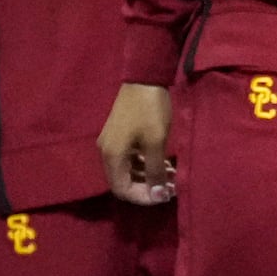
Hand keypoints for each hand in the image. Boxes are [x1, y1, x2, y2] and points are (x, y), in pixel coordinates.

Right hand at [98, 83, 176, 204]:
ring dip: (147, 176)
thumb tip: (158, 195)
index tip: (164, 196)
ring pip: (127, 170)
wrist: (144, 77)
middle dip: (146, 188)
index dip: (142, 198)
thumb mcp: (156, 143)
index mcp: (112, 156)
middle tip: (169, 188)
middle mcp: (106, 152)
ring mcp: (111, 142)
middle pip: (123, 182)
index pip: (122, 190)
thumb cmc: (150, 111)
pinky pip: (129, 159)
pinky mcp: (119, 135)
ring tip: (170, 176)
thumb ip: (155, 171)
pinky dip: (144, 164)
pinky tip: (163, 163)